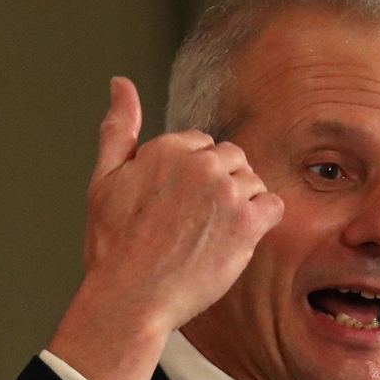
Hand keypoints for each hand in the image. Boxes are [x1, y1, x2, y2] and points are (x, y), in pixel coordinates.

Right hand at [49, 77, 284, 379]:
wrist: (131, 297)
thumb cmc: (114, 245)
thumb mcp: (105, 178)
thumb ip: (119, 127)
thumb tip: (121, 82)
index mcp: (167, 148)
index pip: (203, 144)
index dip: (195, 176)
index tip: (181, 205)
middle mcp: (199, 164)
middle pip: (233, 158)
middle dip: (222, 184)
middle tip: (200, 222)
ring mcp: (226, 193)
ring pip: (253, 181)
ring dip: (241, 204)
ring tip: (214, 234)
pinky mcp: (246, 224)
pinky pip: (274, 206)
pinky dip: (264, 220)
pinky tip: (240, 238)